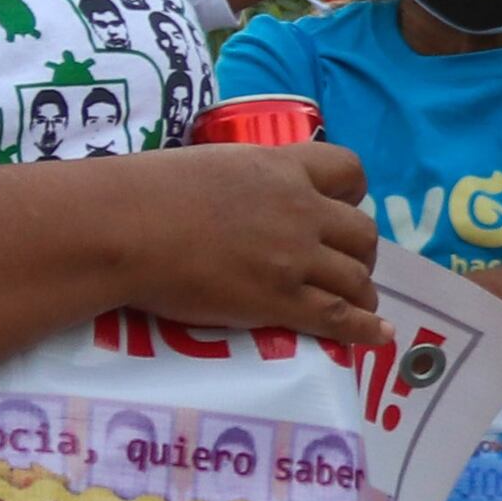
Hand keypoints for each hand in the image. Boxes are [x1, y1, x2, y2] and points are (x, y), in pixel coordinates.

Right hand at [115, 142, 386, 346]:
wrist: (124, 227)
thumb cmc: (146, 192)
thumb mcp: (210, 163)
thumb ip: (243, 178)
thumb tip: (236, 193)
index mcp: (282, 168)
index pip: (348, 169)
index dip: (352, 195)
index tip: (343, 210)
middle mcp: (300, 210)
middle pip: (362, 231)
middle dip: (360, 252)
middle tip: (344, 266)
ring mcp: (295, 257)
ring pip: (356, 278)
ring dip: (360, 293)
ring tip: (355, 305)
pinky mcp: (281, 300)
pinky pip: (339, 318)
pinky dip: (363, 329)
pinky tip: (376, 337)